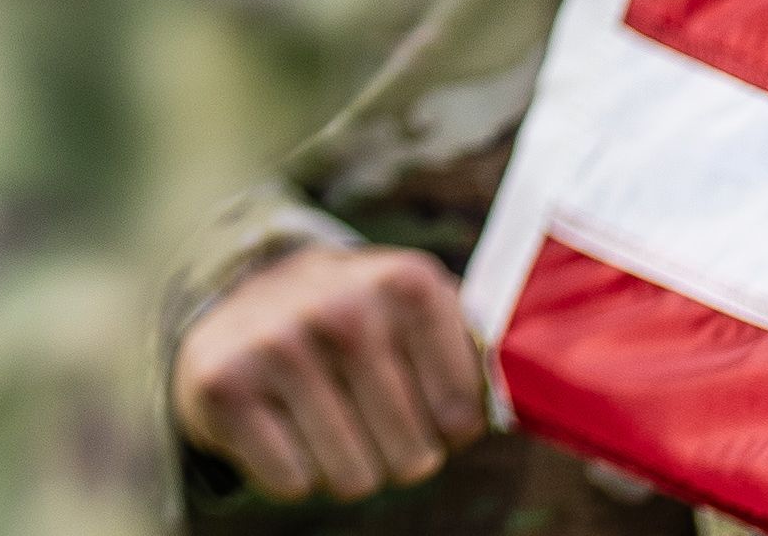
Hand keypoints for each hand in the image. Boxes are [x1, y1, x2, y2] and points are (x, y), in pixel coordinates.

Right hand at [173, 241, 492, 502]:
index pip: (462, 421)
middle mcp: (342, 307)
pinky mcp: (224, 385)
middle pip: (411, 459)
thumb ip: (481, 353)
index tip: (413, 393)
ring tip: (321, 415)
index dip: (442, 426)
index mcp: (407, 283)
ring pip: (353, 478)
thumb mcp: (418, 310)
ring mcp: (277, 344)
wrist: (235, 296)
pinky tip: (278, 421)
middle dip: (391, 450)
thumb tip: (543, 402)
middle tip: (360, 408)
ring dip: (343, 464)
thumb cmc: (354, 321)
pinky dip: (291, 469)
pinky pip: (293, 483)